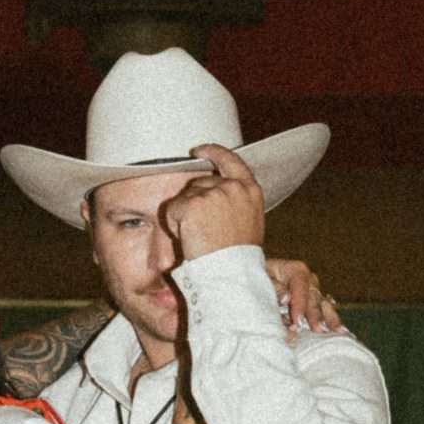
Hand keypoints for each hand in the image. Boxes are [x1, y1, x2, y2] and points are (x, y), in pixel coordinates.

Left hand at [162, 142, 265, 258]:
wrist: (230, 273)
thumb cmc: (238, 257)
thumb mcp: (248, 223)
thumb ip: (235, 203)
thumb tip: (216, 196)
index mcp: (250, 190)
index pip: (232, 161)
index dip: (214, 152)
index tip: (199, 150)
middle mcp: (232, 187)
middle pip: (201, 184)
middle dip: (194, 203)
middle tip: (204, 232)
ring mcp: (213, 194)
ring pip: (185, 197)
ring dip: (185, 216)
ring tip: (200, 238)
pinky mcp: (192, 205)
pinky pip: (172, 210)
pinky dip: (174, 224)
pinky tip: (188, 238)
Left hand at [265, 257, 342, 339]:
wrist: (256, 282)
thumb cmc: (257, 280)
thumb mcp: (261, 280)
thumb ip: (273, 288)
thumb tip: (286, 298)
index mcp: (295, 270)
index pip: (300, 285)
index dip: (299, 304)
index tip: (297, 321)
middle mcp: (308, 280)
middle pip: (314, 297)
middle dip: (316, 315)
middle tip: (318, 330)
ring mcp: (313, 293)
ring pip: (324, 305)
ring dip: (330, 319)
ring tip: (339, 332)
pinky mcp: (314, 305)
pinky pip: (325, 313)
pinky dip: (332, 323)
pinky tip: (341, 332)